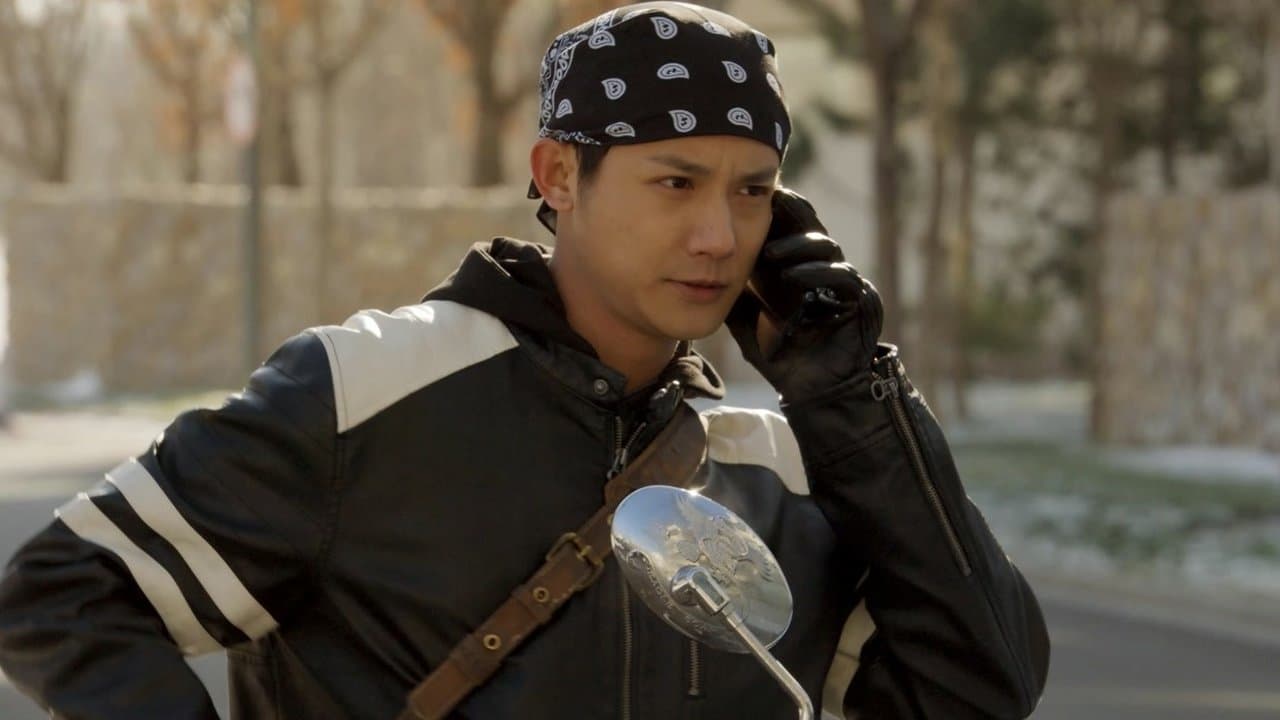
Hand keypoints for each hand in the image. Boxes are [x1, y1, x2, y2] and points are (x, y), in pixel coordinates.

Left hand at [727, 188, 883, 401]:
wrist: (813, 392)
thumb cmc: (780, 357)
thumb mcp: (744, 320)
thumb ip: (731, 292)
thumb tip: (698, 270)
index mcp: (796, 268)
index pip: (788, 227)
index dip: (772, 211)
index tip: (748, 197)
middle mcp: (822, 269)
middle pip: (810, 226)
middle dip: (790, 212)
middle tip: (768, 199)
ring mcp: (844, 283)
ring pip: (826, 246)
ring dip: (797, 246)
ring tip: (769, 252)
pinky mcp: (861, 300)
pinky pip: (842, 276)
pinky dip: (816, 273)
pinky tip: (792, 277)